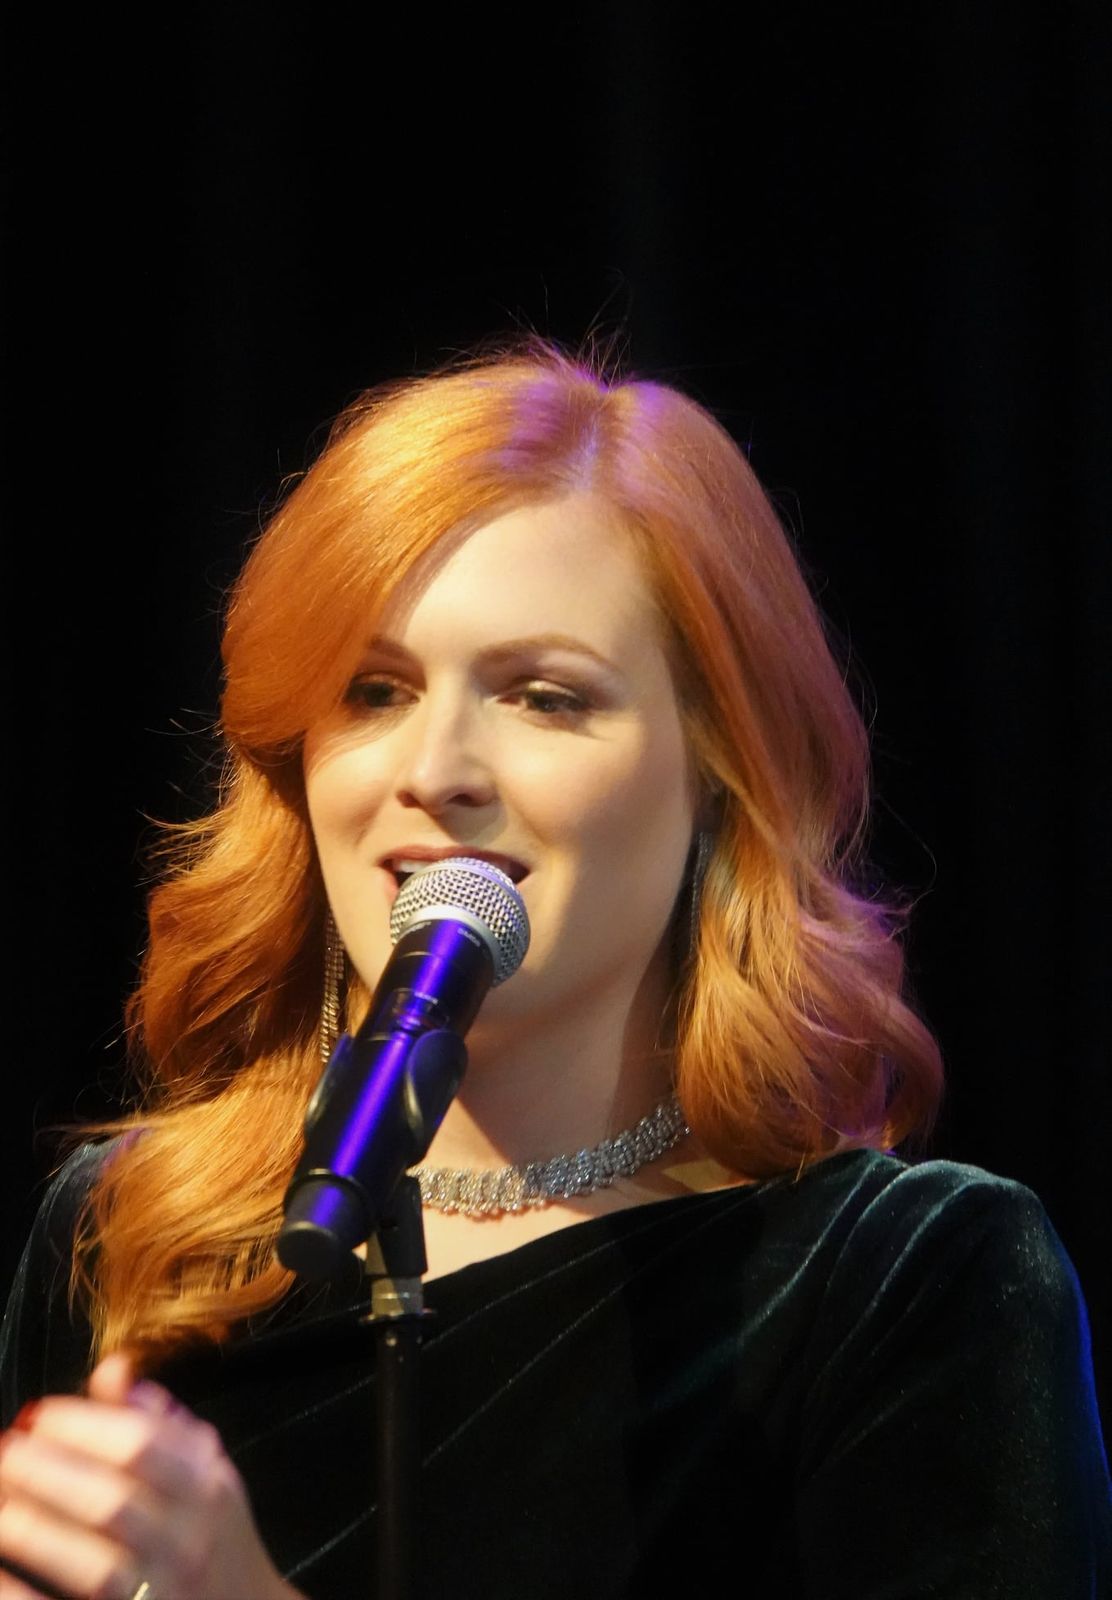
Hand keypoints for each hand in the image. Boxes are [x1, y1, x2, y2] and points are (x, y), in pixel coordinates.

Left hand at [0, 1354, 303, 1599]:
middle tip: (7, 1450)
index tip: (39, 1414)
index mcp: (207, 1488)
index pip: (144, 1447)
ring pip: (94, 1566)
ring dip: (36, 1531)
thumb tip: (112, 1369)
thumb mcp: (206, 1466)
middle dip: (51, 1473)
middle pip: (114, 1503)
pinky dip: (23, 1595)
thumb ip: (159, 1419)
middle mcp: (188, 1542)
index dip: (85, 1426)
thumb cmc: (215, 1533)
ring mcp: (161, 1595)